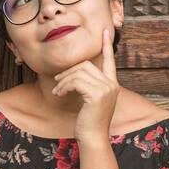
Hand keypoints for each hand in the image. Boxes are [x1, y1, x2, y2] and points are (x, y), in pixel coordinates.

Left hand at [52, 28, 120, 142]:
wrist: (92, 137)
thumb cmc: (88, 120)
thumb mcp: (90, 99)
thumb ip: (88, 85)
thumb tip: (74, 73)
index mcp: (112, 84)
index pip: (110, 61)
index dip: (106, 45)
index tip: (105, 31)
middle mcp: (111, 84)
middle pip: (86, 65)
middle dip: (68, 71)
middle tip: (57, 81)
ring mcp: (106, 89)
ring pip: (78, 73)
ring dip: (63, 81)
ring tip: (56, 91)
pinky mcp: (97, 94)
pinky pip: (75, 81)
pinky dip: (63, 86)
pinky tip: (59, 94)